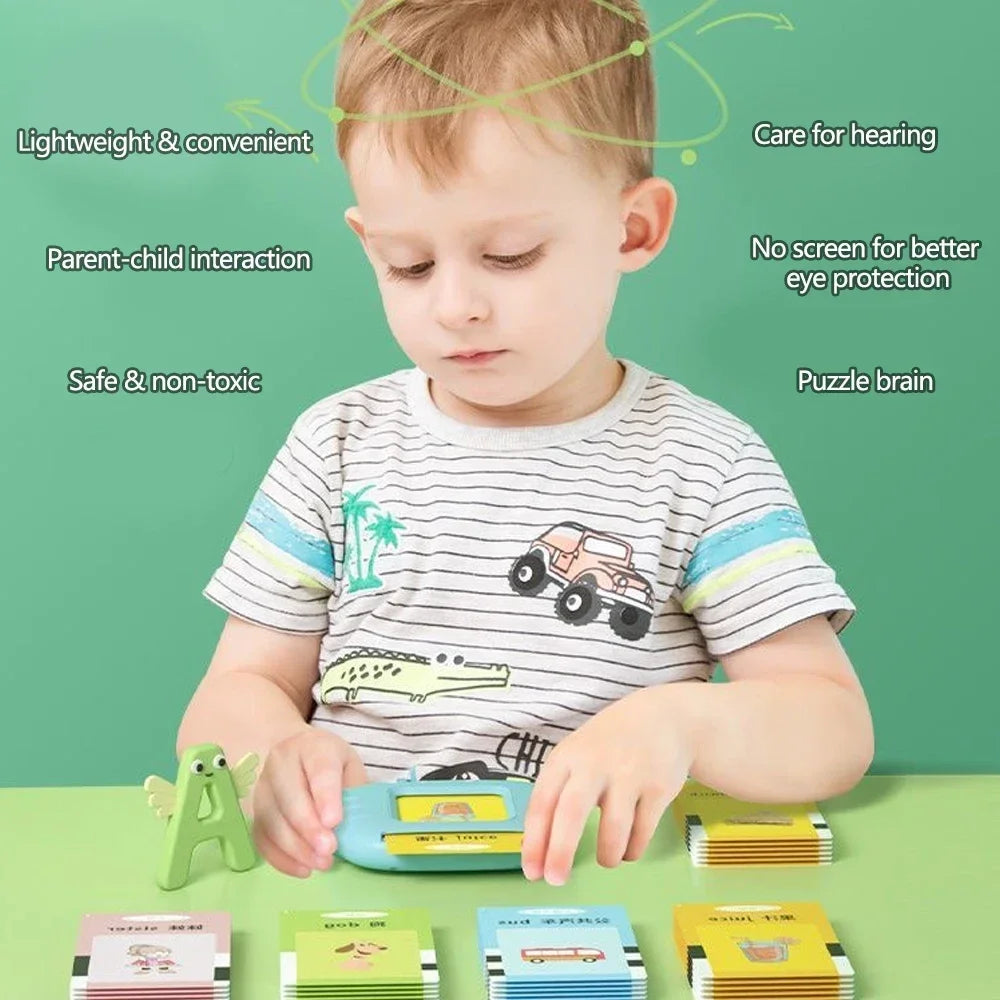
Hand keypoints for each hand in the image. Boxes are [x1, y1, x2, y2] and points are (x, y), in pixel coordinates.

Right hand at [251, 727, 367, 876]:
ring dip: (296, 847)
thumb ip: (354, 793)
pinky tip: (302, 869)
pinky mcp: (253, 811)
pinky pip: (261, 838)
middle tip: (329, 850)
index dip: (326, 796)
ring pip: (272, 820)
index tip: (334, 821)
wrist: (296, 754)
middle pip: (290, 796)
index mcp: (313, 746)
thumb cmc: (330, 763)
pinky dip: (281, 858)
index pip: (319, 769)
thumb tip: (357, 829)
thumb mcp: (350, 768)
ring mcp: (262, 786)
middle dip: (309, 827)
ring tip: (322, 863)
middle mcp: (281, 762)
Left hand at [520, 686, 696, 884]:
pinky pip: (642, 832)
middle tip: (556, 880)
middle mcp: (595, 764)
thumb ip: (557, 794)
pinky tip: (628, 847)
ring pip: (613, 830)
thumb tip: (537, 848)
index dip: (535, 841)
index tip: (532, 871)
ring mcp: (629, 774)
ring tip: (606, 859)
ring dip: (607, 855)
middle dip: (561, 852)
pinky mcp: (659, 787)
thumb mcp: (575, 756)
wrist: (661, 718)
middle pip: (571, 813)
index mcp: (566, 757)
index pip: (542, 802)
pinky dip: (632, 849)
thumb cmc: (607, 745)